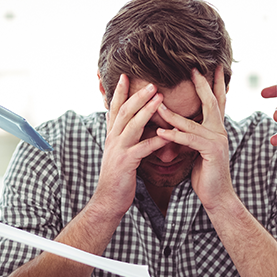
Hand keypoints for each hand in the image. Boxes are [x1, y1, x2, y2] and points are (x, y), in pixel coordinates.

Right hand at [95, 74, 167, 215]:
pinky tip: (168, 134)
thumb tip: (129, 125)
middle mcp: (113, 139)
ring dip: (146, 110)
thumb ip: (124, 138)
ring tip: (160, 98)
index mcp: (112, 136)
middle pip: (125, 112)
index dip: (120, 92)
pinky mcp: (126, 163)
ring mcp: (118, 150)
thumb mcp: (119, 153)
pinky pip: (143, 148)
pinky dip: (156, 140)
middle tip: (152, 82)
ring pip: (132, 125)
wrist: (108, 200)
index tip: (126, 75)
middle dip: (137, 95)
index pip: (115, 109)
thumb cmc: (118, 177)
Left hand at [156, 66, 231, 209]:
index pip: (216, 101)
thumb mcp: (197, 150)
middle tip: (193, 68)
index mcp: (216, 129)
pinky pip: (189, 140)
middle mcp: (220, 131)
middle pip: (211, 102)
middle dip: (202, 84)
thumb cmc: (205, 174)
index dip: (213, 84)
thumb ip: (191, 135)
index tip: (208, 67)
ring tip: (157, 104)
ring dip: (172, 114)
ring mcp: (217, 141)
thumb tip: (178, 125)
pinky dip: (174, 135)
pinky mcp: (211, 152)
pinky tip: (161, 132)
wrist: (217, 196)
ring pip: (192, 123)